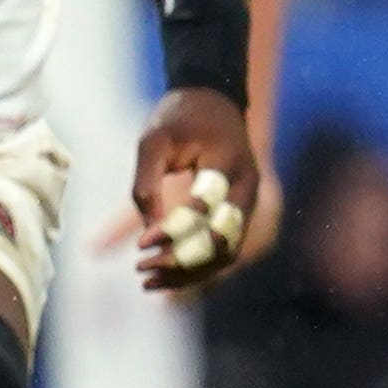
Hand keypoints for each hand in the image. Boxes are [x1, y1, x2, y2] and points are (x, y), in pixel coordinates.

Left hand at [131, 90, 261, 291]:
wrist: (214, 103)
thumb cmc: (180, 119)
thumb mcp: (153, 141)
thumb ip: (146, 183)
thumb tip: (148, 231)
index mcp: (229, 164)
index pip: (207, 208)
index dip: (174, 230)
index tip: (140, 245)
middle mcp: (246, 189)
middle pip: (223, 240)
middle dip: (182, 261)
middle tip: (142, 269)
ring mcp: (247, 205)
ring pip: (226, 254)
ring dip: (189, 274)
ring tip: (148, 283)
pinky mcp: (239, 215)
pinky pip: (224, 252)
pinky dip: (196, 269)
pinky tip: (165, 278)